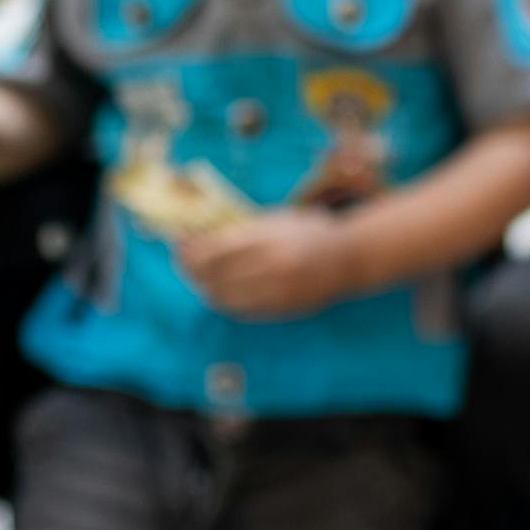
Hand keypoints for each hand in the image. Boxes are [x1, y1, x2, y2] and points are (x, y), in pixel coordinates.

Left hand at [174, 211, 360, 317]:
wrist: (350, 258)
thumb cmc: (310, 232)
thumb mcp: (277, 220)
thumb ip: (243, 229)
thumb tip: (199, 235)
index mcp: (268, 240)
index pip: (212, 251)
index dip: (189, 249)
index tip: (179, 243)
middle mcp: (270, 268)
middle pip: (212, 276)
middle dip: (190, 269)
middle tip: (183, 260)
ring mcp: (276, 292)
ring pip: (222, 297)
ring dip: (205, 287)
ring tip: (201, 277)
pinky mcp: (281, 309)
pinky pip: (241, 310)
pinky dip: (226, 301)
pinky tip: (223, 291)